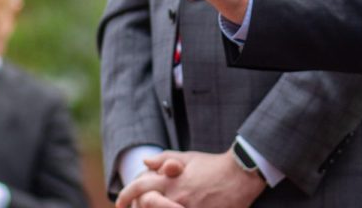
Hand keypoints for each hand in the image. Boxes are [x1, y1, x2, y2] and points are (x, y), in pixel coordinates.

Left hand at [116, 150, 263, 207]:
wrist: (240, 175)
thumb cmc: (214, 165)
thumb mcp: (189, 158)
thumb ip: (165, 158)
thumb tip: (145, 160)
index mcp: (171, 180)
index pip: (139, 186)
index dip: (126, 194)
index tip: (120, 202)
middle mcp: (175, 196)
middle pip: (145, 205)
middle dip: (135, 207)